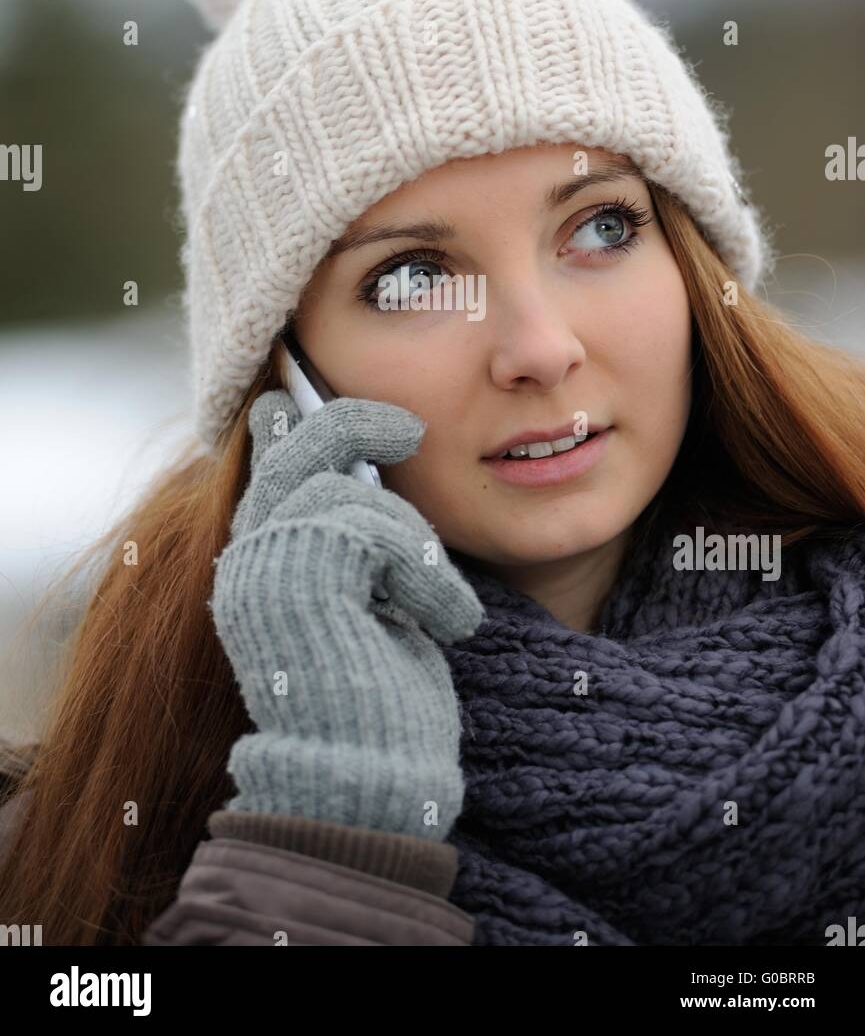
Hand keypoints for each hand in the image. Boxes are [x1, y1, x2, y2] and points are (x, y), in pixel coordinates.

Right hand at [209, 388, 484, 839]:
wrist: (374, 781)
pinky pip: (371, 526)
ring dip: (413, 542)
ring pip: (341, 490)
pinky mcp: (298, 582)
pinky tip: (449, 624)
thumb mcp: (373, 605)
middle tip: (406, 427)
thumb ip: (358, 541)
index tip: (299, 396)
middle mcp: (249, 564)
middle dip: (350, 423)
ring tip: (443, 607)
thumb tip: (368, 470)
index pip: (264, 469)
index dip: (288, 423)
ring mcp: (265, 571)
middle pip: (290, 449)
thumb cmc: (384, 702)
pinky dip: (425, 572)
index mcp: (262, 568)